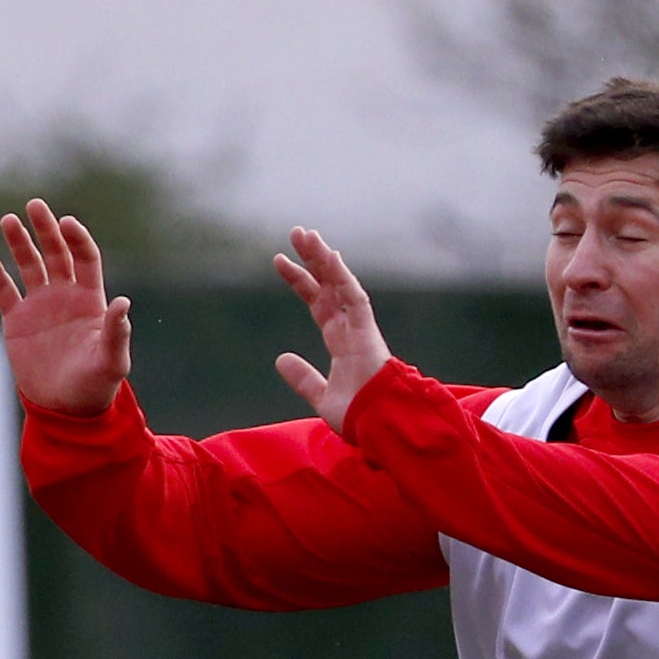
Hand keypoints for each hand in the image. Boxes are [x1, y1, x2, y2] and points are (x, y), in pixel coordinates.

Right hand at [0, 200, 132, 415]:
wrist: (64, 410)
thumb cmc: (95, 387)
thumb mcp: (111, 362)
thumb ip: (117, 333)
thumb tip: (123, 303)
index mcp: (90, 300)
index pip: (84, 258)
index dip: (77, 239)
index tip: (66, 224)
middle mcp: (64, 296)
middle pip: (55, 252)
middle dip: (46, 229)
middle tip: (34, 206)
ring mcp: (39, 306)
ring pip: (28, 264)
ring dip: (18, 241)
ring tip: (8, 220)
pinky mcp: (16, 320)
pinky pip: (2, 288)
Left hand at [271, 227, 392, 434]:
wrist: (378, 426)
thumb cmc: (359, 416)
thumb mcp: (322, 396)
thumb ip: (304, 377)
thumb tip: (281, 359)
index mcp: (341, 341)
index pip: (318, 303)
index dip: (300, 281)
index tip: (280, 261)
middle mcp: (351, 328)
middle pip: (328, 285)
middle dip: (312, 259)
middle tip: (295, 232)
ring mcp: (360, 327)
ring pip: (341, 284)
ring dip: (323, 258)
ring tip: (305, 234)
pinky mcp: (368, 331)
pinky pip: (355, 296)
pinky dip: (341, 276)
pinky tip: (328, 255)